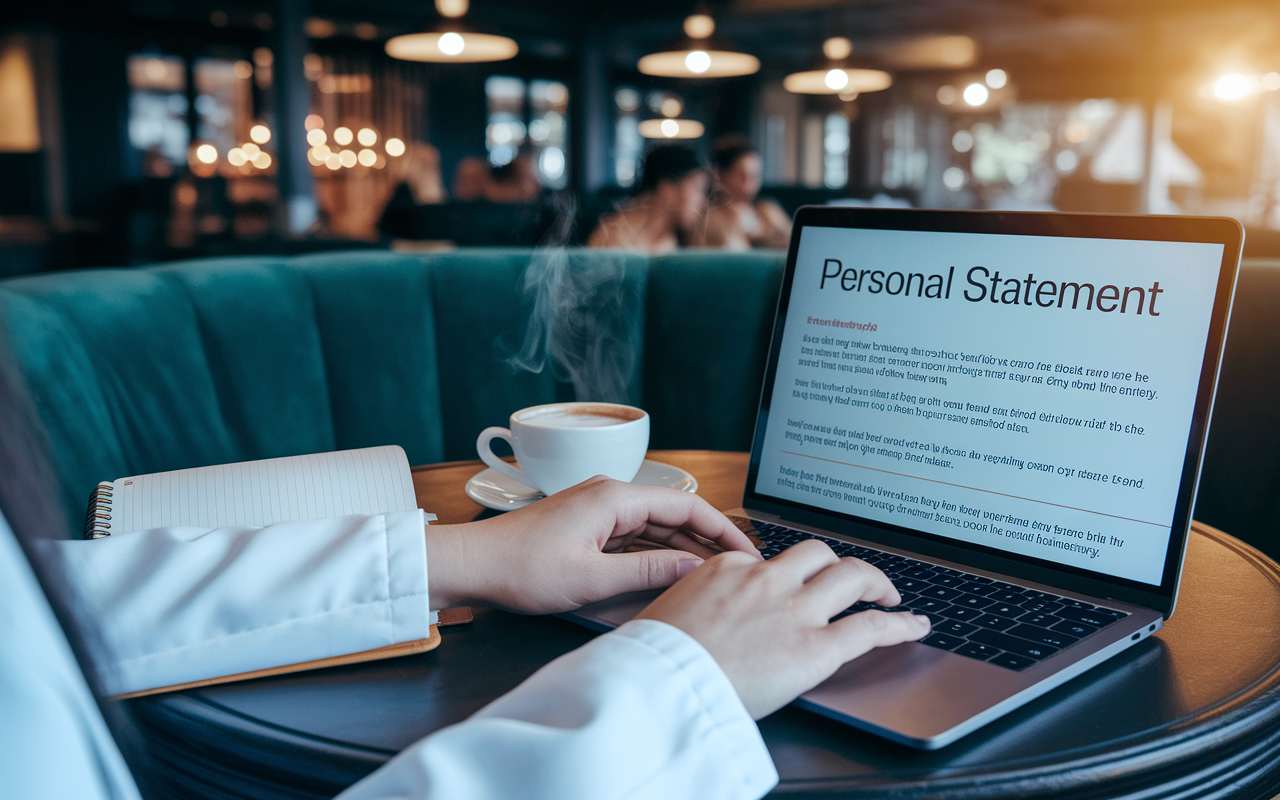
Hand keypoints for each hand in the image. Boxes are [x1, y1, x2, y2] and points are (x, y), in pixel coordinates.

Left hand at [424, 477, 759, 613]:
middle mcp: (610, 495)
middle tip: (741, 568)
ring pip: (656, 527)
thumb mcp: (591, 578)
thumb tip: (693, 571)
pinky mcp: (588, 527)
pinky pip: (635, 537)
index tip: (748, 552)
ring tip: (716, 576)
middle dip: (709, 540)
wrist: (473, 565)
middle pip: (675, 515)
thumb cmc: (521, 568)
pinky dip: (658, 554)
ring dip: (684, 549)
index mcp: (614, 497)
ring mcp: (598, 510)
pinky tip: (674, 575)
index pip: (686, 507)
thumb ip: (646, 573)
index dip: (722, 530)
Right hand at [636, 539, 930, 718]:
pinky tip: (915, 626)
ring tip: (888, 593)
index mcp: (727, 567)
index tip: (790, 590)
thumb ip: (698, 603)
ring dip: (875, 582)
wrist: (658, 684)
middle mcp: (766, 579)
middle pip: (817, 554)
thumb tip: (702, 615)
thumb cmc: (655, 659)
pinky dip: (900, 625)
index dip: (783, 577)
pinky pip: (870, 627)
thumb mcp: (668, 611)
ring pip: (851, 575)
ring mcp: (794, 610)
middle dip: (839, 564)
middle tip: (853, 580)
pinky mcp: (815, 647)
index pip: (766, 561)